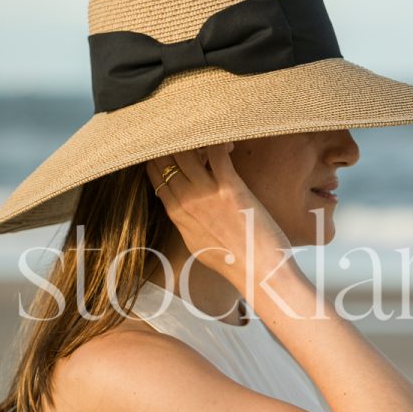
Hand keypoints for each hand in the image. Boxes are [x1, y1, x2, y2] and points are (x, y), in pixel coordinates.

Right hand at [145, 143, 293, 287]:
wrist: (257, 270)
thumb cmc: (232, 261)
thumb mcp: (196, 243)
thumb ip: (185, 221)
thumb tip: (181, 206)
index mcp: (176, 213)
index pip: (155, 173)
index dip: (162, 155)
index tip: (174, 149)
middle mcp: (185, 201)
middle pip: (167, 157)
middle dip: (177, 143)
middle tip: (195, 140)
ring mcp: (206, 193)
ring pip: (187, 151)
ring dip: (199, 140)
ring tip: (215, 144)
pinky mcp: (229, 187)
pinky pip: (216, 152)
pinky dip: (220, 142)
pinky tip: (230, 144)